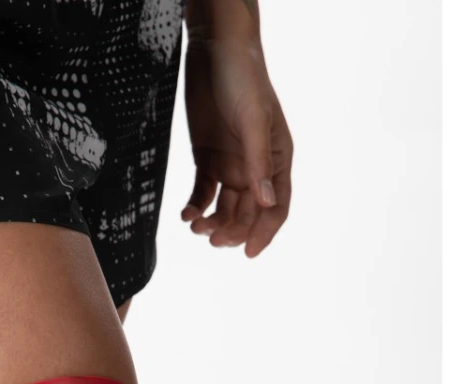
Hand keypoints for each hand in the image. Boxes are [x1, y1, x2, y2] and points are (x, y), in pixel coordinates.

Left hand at [181, 15, 292, 256]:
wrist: (215, 51)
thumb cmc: (244, 78)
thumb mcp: (253, 120)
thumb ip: (258, 162)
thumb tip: (266, 203)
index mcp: (277, 159)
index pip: (277, 207)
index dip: (266, 232)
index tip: (248, 252)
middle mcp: (256, 168)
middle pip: (248, 214)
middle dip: (233, 230)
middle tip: (213, 239)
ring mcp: (231, 165)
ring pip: (225, 209)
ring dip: (213, 224)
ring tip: (197, 228)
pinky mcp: (207, 160)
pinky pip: (203, 194)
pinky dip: (195, 208)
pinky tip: (186, 216)